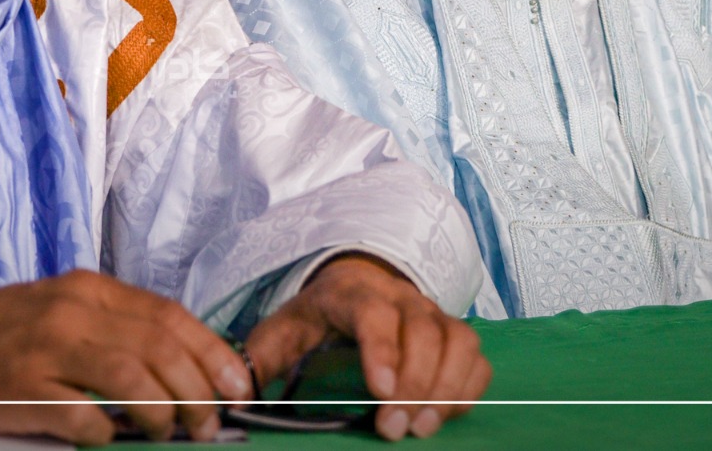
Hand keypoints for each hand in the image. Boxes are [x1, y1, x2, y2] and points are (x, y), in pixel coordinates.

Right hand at [0, 270, 250, 444]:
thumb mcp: (60, 309)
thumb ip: (113, 328)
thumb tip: (181, 365)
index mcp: (89, 289)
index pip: (170, 317)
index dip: (213, 353)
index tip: (238, 385)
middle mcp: (73, 311)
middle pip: (161, 348)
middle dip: (199, 391)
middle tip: (209, 424)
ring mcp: (47, 348)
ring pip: (133, 379)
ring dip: (163, 415)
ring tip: (168, 434)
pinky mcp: (23, 387)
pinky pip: (84, 418)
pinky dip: (106, 435)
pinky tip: (105, 440)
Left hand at [242, 253, 491, 440]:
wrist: (353, 282)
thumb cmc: (316, 316)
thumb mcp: (282, 330)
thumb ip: (261, 360)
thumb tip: (236, 400)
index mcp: (352, 293)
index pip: (373, 312)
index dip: (382, 348)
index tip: (379, 390)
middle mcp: (401, 297)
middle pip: (423, 331)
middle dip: (413, 384)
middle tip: (393, 429)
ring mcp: (432, 313)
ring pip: (457, 341)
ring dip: (445, 388)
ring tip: (421, 428)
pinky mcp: (454, 334)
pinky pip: (475, 358)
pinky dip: (466, 389)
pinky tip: (441, 416)